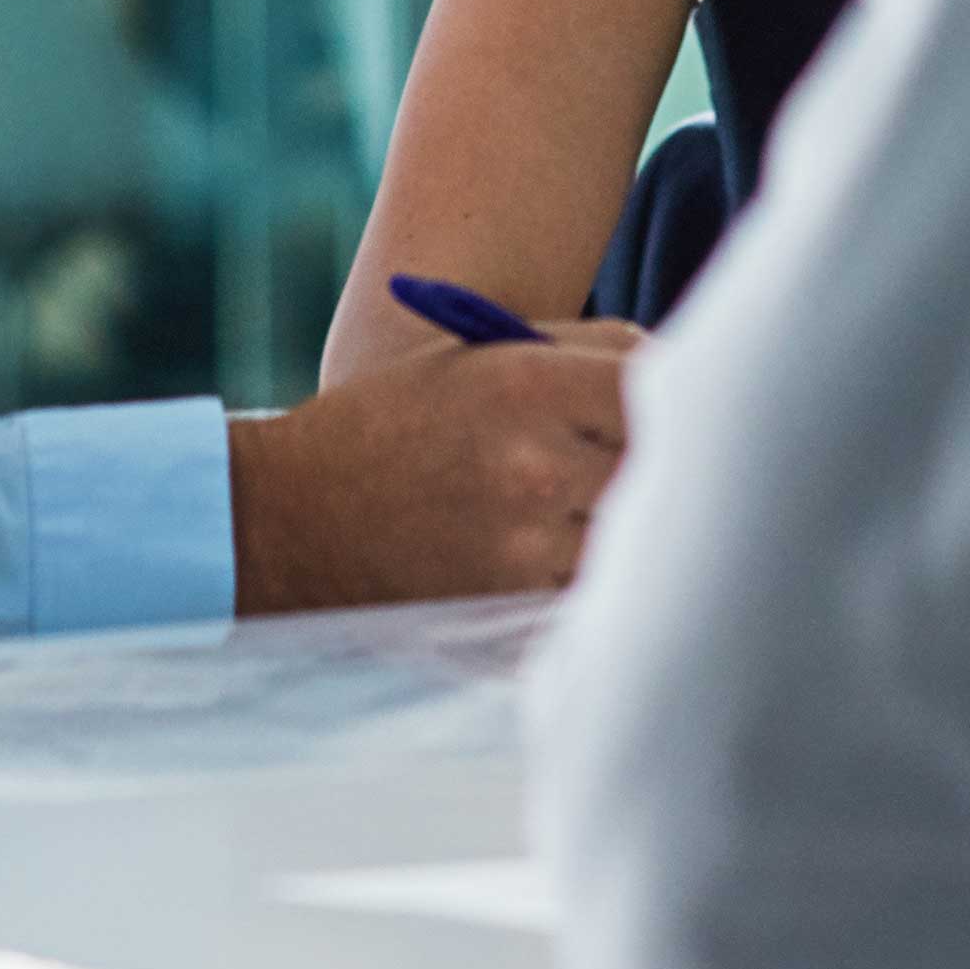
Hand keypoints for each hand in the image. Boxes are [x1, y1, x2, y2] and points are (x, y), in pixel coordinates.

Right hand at [228, 330, 635, 609]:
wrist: (291, 519)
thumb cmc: (396, 421)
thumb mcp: (480, 353)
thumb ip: (586, 351)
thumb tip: (677, 363)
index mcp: (528, 386)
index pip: (657, 381)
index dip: (672, 389)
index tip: (672, 399)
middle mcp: (536, 470)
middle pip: (657, 464)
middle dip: (654, 460)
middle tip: (654, 461)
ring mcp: (526, 552)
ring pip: (631, 537)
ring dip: (625, 525)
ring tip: (592, 509)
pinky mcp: (511, 617)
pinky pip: (590, 598)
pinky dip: (589, 581)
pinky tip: (561, 557)